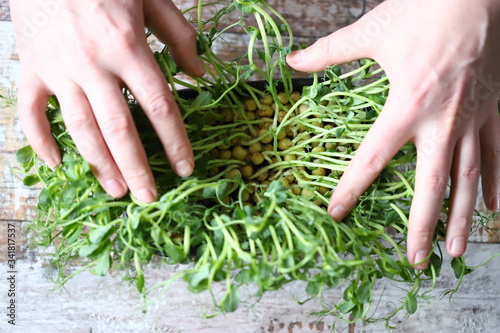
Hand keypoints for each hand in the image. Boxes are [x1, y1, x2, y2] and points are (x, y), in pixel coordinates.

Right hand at [11, 0, 203, 202]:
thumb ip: (179, 37)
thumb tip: (200, 75)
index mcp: (128, 46)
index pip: (158, 105)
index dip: (174, 141)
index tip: (184, 168)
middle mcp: (93, 63)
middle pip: (119, 128)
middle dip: (137, 167)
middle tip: (150, 199)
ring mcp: (58, 68)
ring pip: (80, 127)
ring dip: (99, 164)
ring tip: (117, 191)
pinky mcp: (31, 67)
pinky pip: (31, 111)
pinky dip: (40, 140)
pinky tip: (58, 165)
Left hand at [287, 0, 499, 268]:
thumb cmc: (424, 9)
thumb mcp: (372, 30)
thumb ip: (329, 51)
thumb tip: (291, 60)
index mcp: (407, 104)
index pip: (372, 158)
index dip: (351, 188)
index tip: (336, 214)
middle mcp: (442, 120)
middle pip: (431, 185)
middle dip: (422, 227)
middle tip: (416, 261)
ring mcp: (474, 117)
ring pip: (469, 179)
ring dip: (462, 218)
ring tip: (457, 253)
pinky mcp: (496, 109)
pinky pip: (497, 154)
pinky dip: (495, 183)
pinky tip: (492, 210)